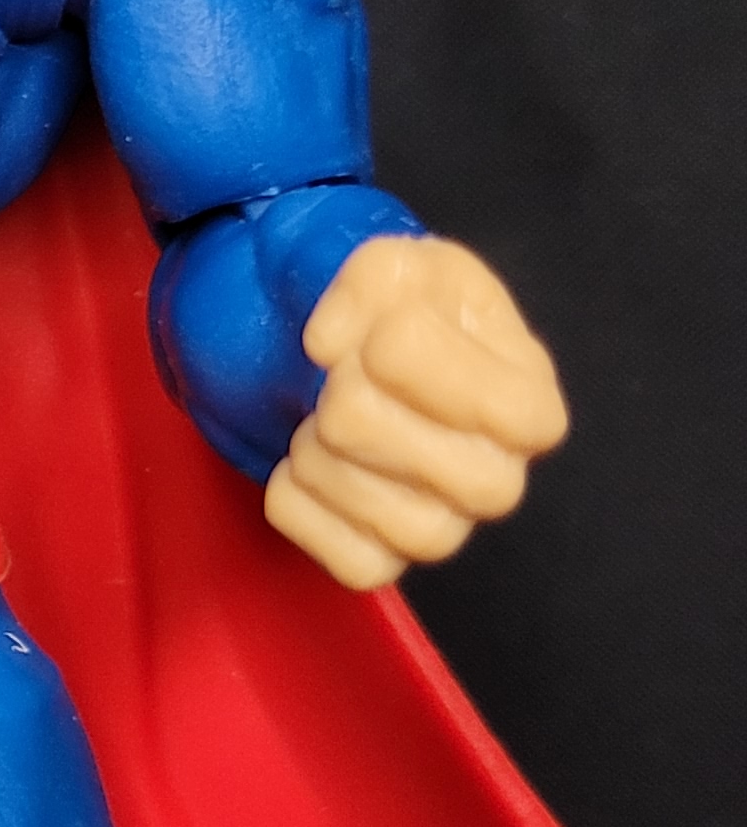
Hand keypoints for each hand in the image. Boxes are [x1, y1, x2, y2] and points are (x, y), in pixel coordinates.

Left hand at [264, 233, 568, 589]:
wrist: (323, 352)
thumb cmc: (383, 310)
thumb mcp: (391, 262)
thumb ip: (370, 278)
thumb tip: (331, 343)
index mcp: (528, 392)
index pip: (516, 413)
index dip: (429, 369)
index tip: (381, 333)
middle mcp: (501, 470)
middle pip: (470, 481)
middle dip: (370, 415)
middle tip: (337, 381)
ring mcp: (444, 525)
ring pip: (407, 531)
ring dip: (327, 459)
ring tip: (314, 417)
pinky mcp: (379, 561)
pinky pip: (352, 564)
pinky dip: (302, 508)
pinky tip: (297, 464)